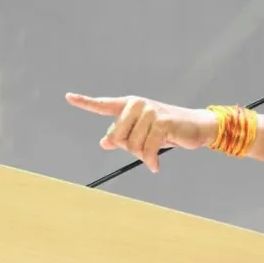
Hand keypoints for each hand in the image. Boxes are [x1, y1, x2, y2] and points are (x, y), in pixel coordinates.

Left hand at [65, 93, 217, 172]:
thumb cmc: (168, 129)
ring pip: (132, 146)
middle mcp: (137, 105)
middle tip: (145, 149)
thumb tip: (104, 142)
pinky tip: (156, 165)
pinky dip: (151, 161)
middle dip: (129, 149)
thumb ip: (123, 135)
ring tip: (154, 152)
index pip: (103, 105)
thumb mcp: (143, 133)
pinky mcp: (162, 122)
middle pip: (116, 137)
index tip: (68, 97)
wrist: (195, 126)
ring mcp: (150, 111)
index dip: (84, 102)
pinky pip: (147, 150)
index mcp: (129, 105)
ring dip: (143, 155)